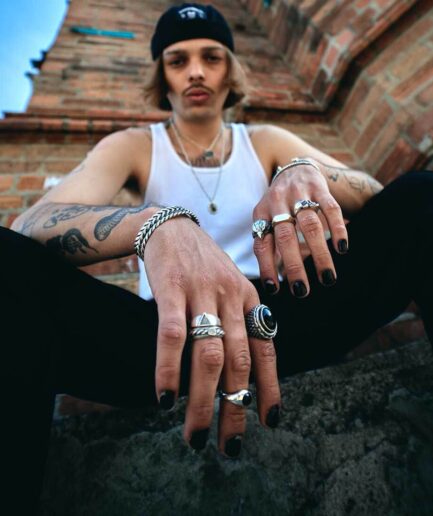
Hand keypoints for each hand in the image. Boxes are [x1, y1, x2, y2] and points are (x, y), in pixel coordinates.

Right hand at [143, 216, 280, 455]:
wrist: (172, 227)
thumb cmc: (201, 266)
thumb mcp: (229, 289)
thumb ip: (236, 323)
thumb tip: (232, 372)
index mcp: (249, 301)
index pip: (266, 350)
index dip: (270, 387)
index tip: (270, 421)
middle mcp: (232, 299)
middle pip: (239, 362)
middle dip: (236, 407)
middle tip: (230, 446)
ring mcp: (203, 293)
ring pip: (209, 355)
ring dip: (204, 401)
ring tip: (196, 436)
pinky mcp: (172, 289)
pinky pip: (172, 335)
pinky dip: (169, 369)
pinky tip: (164, 398)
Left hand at [253, 162, 347, 296]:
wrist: (295, 168)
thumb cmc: (280, 206)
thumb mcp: (267, 220)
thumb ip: (271, 247)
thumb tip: (275, 282)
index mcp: (261, 213)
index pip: (262, 244)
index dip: (266, 267)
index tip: (274, 289)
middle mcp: (277, 202)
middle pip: (286, 237)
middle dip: (294, 266)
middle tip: (302, 290)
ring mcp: (299, 194)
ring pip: (310, 226)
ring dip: (319, 254)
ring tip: (327, 277)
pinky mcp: (319, 188)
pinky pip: (330, 209)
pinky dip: (338, 229)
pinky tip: (342, 249)